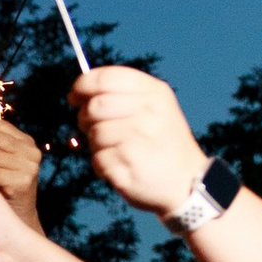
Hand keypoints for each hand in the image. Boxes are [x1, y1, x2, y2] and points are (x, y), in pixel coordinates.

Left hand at [69, 66, 204, 215]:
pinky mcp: (129, 162)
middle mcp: (149, 111)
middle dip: (84, 118)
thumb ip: (122, 95)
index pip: (107, 77)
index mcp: (155, 93)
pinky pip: (97, 159)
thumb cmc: (162, 143)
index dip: (83, 85)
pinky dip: (102, 165)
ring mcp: (139, 137)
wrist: (187, 183)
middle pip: (95, 105)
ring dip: (95, 145)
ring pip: (94, 134)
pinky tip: (120, 166)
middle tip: (88, 127)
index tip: (74, 97)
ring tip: (115, 150)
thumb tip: (79, 91)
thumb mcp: (155, 108)